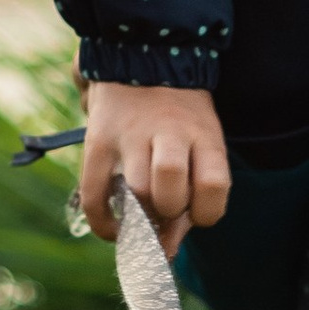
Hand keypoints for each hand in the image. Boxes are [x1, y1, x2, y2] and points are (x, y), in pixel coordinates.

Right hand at [80, 83, 230, 259]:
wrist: (142, 58)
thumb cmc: (180, 117)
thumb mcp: (201, 142)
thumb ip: (193, 193)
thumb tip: (167, 251)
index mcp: (204, 135)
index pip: (214, 185)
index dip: (205, 212)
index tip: (195, 213)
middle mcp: (169, 134)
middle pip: (172, 186)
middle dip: (170, 211)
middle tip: (164, 212)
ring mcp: (130, 136)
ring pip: (138, 190)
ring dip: (141, 216)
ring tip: (142, 216)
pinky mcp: (98, 140)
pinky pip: (95, 194)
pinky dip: (104, 223)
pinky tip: (114, 230)